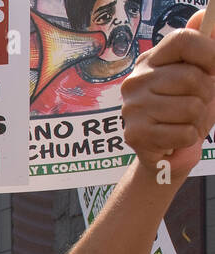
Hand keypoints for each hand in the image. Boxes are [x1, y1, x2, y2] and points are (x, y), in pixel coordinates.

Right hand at [121, 14, 214, 179]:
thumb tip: (204, 14)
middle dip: (207, 96)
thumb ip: (205, 47)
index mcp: (152, 60)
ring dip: (198, 121)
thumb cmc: (186, 110)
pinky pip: (182, 133)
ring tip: (185, 124)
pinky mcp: (134, 134)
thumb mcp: (202, 75)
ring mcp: (132, 107)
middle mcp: (136, 80)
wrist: (166, 152)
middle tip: (197, 106)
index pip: (183, 40)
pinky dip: (187, 139)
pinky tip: (174, 139)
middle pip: (192, 77)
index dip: (209, 52)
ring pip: (190, 107)